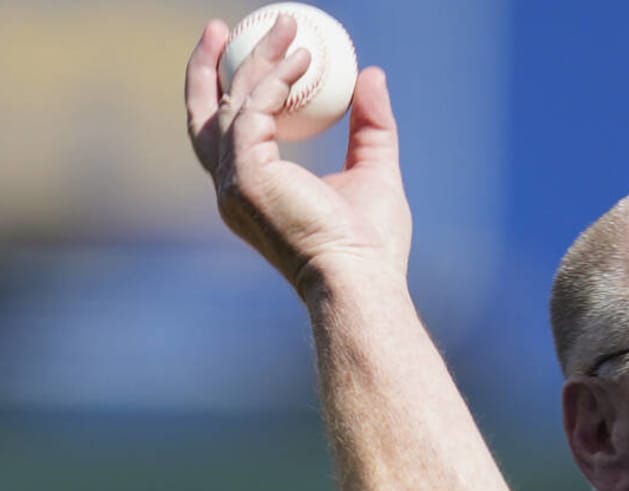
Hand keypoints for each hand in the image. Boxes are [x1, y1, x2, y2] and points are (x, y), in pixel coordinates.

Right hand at [185, 16, 412, 297]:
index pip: (226, 134)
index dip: (227, 92)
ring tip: (287, 29)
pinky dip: (276, 81)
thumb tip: (372, 74)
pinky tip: (301, 62)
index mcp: (254, 191)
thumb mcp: (376, 170)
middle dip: (209, 67)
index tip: (244, 53)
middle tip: (221, 27)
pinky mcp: (247, 173)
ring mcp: (235, 181)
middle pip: (205, 115)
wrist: (362, 278)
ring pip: (232, 104)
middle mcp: (233, 187)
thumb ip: (372, 125)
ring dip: (256, 61)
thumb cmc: (370, 244)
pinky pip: (255, 110)